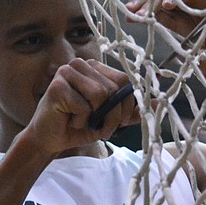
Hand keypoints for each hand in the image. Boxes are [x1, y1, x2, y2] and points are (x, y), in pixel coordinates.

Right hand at [22, 59, 139, 156]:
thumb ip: (129, 110)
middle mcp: (81, 64)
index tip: (121, 121)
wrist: (50, 140)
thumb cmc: (78, 126)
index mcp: (94, 68)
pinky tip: (69, 120)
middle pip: (114, 88)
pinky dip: (80, 120)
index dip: (127, 104)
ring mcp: (67, 72)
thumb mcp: (109, 119)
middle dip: (113, 115)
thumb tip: (155, 103)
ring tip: (83, 123)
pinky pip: (84, 105)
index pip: (124, 79)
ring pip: (101, 94)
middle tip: (102, 128)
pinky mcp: (57, 86)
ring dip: (96, 118)